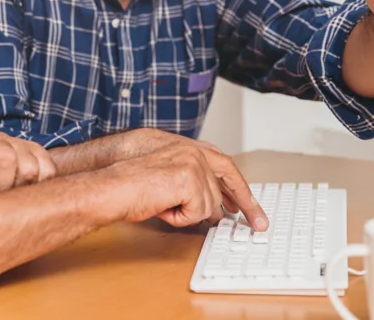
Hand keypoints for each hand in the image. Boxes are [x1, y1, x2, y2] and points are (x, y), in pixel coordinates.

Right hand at [104, 143, 267, 230]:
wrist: (114, 187)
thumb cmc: (132, 186)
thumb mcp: (170, 182)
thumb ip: (194, 186)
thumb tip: (217, 209)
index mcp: (191, 149)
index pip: (226, 169)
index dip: (241, 190)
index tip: (252, 207)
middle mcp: (196, 153)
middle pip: (225, 188)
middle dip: (247, 207)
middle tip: (260, 225)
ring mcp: (195, 165)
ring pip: (210, 206)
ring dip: (187, 214)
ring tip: (164, 205)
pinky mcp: (190, 180)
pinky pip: (197, 213)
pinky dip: (180, 218)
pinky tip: (163, 207)